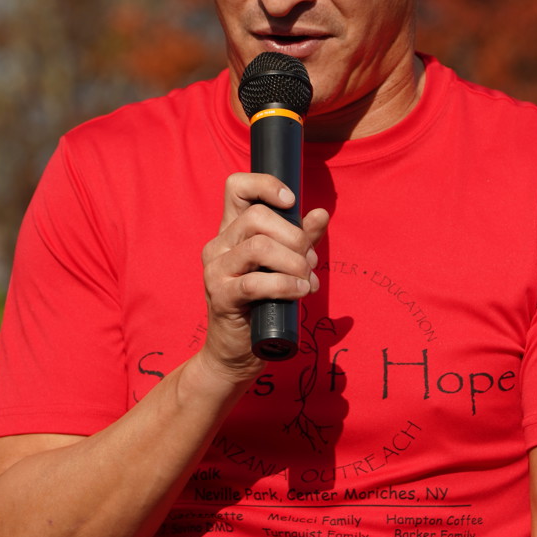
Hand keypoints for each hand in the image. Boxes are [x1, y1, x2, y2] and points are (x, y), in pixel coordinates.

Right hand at [198, 172, 329, 381]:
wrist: (238, 351)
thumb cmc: (264, 304)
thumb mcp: (285, 266)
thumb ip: (302, 240)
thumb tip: (321, 213)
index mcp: (232, 230)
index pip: (236, 186)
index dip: (265, 185)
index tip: (291, 202)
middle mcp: (218, 244)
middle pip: (257, 216)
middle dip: (294, 236)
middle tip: (308, 261)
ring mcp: (216, 269)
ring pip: (259, 246)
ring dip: (293, 263)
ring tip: (306, 281)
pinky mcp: (220, 295)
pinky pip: (256, 282)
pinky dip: (286, 285)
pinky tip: (300, 293)